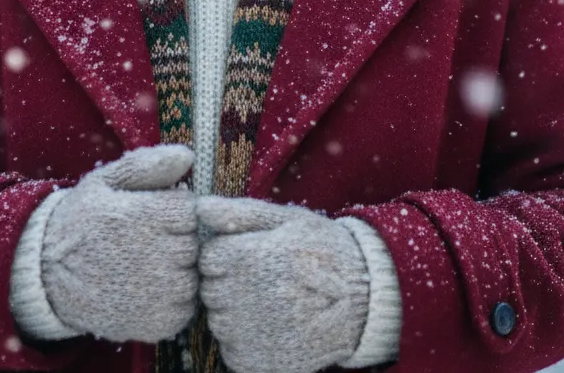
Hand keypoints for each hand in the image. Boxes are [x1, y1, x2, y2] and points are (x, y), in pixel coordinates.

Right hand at [40, 143, 198, 343]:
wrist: (46, 275)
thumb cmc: (81, 221)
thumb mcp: (106, 180)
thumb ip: (147, 165)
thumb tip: (188, 155)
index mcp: (143, 216)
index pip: (189, 209)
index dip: (173, 210)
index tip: (153, 214)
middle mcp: (154, 255)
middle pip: (193, 242)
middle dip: (177, 239)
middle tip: (147, 241)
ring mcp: (155, 293)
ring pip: (192, 276)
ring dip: (178, 271)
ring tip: (147, 266)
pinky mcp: (154, 324)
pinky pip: (184, 309)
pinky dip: (173, 301)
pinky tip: (148, 290)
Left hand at [196, 196, 369, 372]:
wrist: (364, 299)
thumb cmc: (321, 251)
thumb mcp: (285, 219)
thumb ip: (238, 212)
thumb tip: (199, 206)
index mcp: (250, 257)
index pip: (209, 257)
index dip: (228, 253)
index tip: (253, 255)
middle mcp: (247, 297)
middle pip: (210, 289)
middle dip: (230, 283)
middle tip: (265, 279)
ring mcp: (254, 334)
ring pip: (219, 322)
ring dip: (236, 314)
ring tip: (271, 303)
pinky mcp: (261, 365)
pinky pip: (234, 353)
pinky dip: (246, 343)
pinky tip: (273, 328)